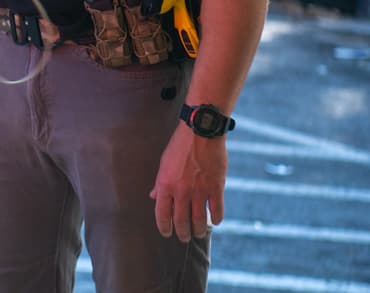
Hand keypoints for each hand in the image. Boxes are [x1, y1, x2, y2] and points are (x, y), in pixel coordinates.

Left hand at [149, 125, 227, 241]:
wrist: (201, 131)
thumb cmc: (180, 146)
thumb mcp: (164, 163)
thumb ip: (159, 183)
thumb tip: (153, 197)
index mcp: (165, 185)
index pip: (162, 214)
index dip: (164, 227)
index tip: (167, 233)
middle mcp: (181, 190)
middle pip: (181, 221)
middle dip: (182, 233)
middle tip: (185, 238)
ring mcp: (200, 190)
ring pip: (200, 220)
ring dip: (199, 230)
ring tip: (198, 233)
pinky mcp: (216, 187)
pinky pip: (217, 210)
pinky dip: (216, 219)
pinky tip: (215, 221)